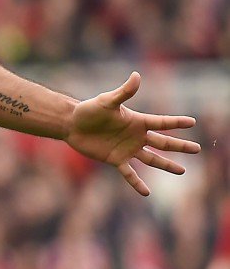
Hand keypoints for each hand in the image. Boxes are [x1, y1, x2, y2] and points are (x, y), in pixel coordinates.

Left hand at [65, 71, 200, 194]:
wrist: (72, 124)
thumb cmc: (89, 110)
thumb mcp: (107, 101)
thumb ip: (124, 92)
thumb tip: (137, 75)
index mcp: (137, 121)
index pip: (162, 123)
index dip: (177, 122)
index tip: (193, 122)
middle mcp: (135, 136)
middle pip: (163, 142)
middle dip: (180, 146)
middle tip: (197, 149)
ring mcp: (127, 149)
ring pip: (152, 159)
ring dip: (167, 165)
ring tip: (182, 171)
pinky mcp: (116, 160)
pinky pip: (130, 174)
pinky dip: (137, 183)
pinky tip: (147, 193)